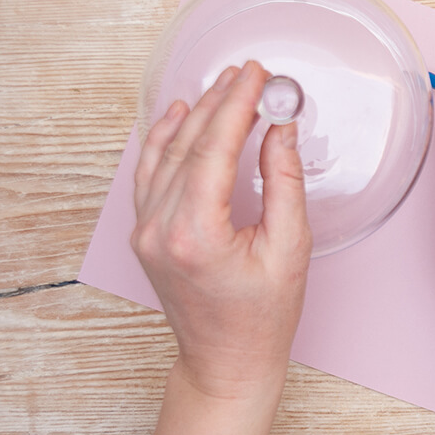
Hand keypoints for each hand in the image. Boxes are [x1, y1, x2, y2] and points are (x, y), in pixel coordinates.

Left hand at [131, 60, 311, 396]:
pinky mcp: (145, 233)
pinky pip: (150, 173)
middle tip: (247, 73)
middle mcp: (159, 227)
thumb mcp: (289, 248)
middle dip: (220, 101)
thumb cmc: (262, 317)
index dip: (238, 104)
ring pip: (165, 153)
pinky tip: (178, 115)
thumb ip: (284, 183)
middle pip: (189, 144)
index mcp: (195, 232)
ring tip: (222, 84)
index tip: (257, 75)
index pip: (215, 147)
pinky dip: (164, 140)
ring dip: (195, 115)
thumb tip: (280, 130)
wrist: (226, 361)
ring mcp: (145, 230)